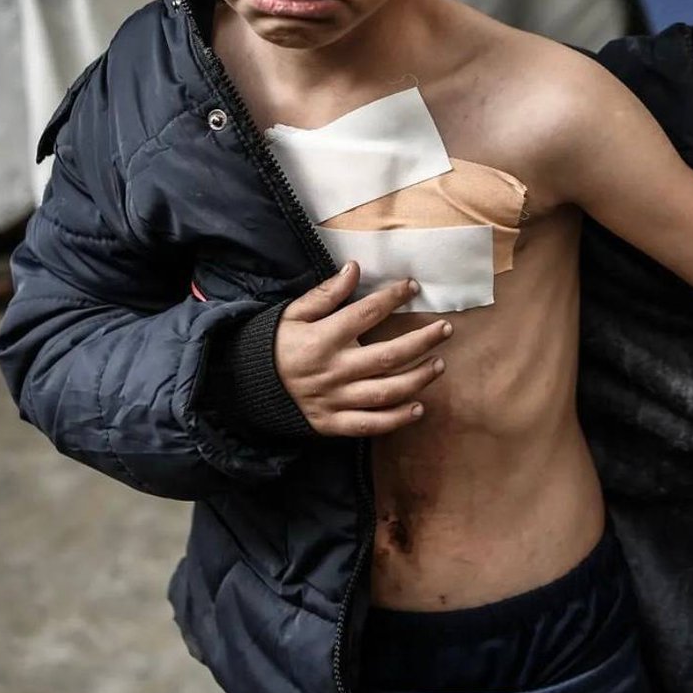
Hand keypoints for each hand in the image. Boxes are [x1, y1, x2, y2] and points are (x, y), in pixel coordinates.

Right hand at [275, 261, 452, 436]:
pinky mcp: (333, 423)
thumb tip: (354, 268)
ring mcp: (335, 400)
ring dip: (418, 379)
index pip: (366, 314)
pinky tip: (419, 407)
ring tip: (439, 365)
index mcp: (323, 338)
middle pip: (388, 356)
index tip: (412, 287)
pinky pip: (371, 424)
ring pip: (386, 392)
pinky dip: (397, 419)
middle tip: (445, 329)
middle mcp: (333, 370)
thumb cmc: (276, 344)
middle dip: (422, 341)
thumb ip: (326, 293)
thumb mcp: (293, 313)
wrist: (247, 386)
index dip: (392, 297)